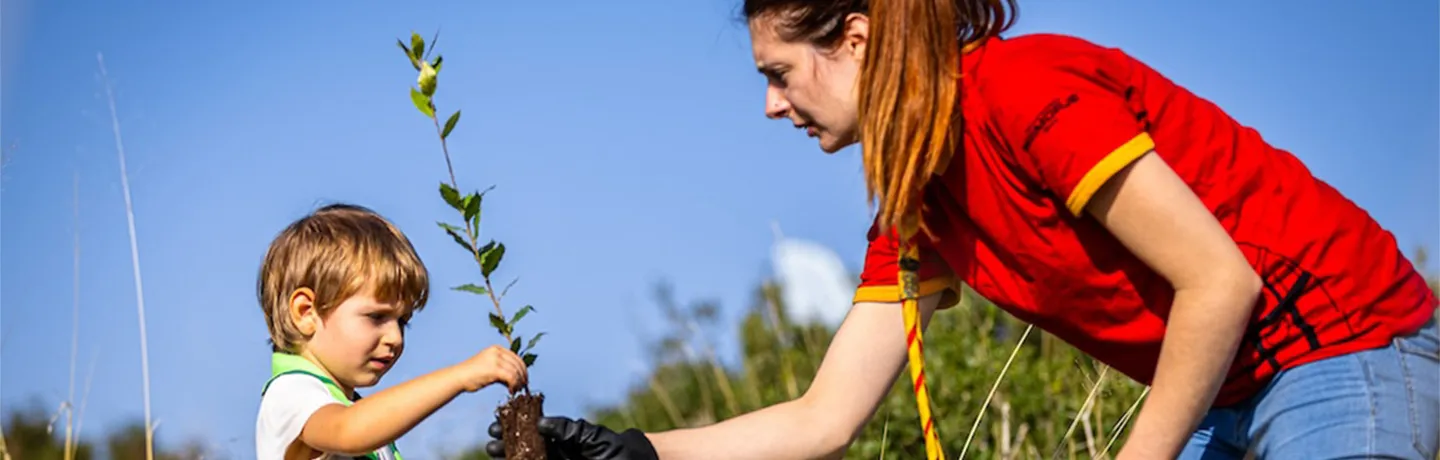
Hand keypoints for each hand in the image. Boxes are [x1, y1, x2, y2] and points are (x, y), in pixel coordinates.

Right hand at [451, 345, 527, 392]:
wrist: (458, 377)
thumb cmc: (472, 375)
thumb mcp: (489, 365)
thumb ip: (502, 367)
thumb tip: (517, 377)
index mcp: (496, 348)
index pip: (517, 358)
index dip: (523, 370)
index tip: (524, 379)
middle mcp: (497, 351)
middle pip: (518, 364)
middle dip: (523, 376)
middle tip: (523, 387)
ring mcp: (496, 359)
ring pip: (516, 371)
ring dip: (519, 383)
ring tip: (516, 390)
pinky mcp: (494, 369)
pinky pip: (512, 377)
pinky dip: (514, 385)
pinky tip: (511, 391)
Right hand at [484, 415, 658, 459]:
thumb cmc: (617, 451)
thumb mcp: (594, 437)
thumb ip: (569, 429)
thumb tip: (541, 424)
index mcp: (565, 441)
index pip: (535, 434)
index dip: (516, 429)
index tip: (499, 425)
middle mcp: (559, 454)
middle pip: (527, 449)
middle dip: (507, 444)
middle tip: (491, 442)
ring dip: (509, 457)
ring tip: (493, 453)